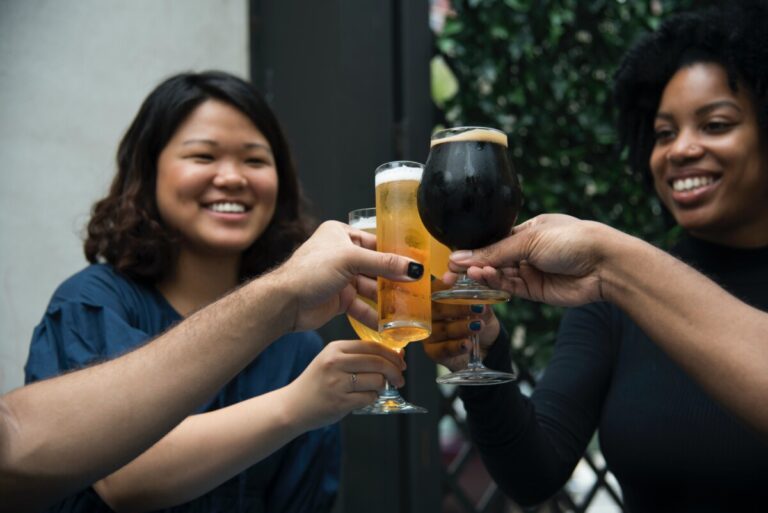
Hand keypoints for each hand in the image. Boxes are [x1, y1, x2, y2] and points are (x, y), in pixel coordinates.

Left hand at [274, 221, 424, 331]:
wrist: (285, 303)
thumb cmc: (309, 271)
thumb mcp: (350, 260)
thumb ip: (384, 263)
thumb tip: (413, 268)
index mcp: (341, 234)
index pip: (376, 242)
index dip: (396, 254)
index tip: (417, 264)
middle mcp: (342, 254)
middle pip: (376, 267)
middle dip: (394, 279)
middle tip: (417, 289)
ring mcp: (341, 278)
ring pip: (371, 288)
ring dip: (386, 299)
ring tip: (407, 308)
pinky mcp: (340, 299)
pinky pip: (362, 306)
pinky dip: (374, 314)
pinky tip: (388, 324)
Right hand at [282, 340, 405, 430]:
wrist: (293, 406)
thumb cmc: (318, 382)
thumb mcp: (333, 360)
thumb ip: (361, 357)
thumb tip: (397, 355)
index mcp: (335, 348)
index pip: (372, 346)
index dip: (392, 354)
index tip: (401, 362)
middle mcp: (335, 362)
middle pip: (378, 362)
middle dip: (395, 371)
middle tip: (400, 379)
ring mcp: (337, 382)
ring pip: (376, 380)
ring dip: (382, 386)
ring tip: (375, 389)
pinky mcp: (339, 401)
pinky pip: (369, 397)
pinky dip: (372, 398)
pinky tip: (364, 398)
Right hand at [421, 280, 499, 371]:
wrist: (485, 346)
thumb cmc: (478, 320)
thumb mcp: (483, 308)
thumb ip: (481, 300)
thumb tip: (481, 294)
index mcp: (438, 299)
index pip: (436, 289)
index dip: (444, 286)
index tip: (455, 281)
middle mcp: (429, 315)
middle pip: (437, 309)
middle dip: (458, 307)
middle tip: (477, 307)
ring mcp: (429, 334)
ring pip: (442, 329)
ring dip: (461, 327)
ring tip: (478, 326)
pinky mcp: (433, 351)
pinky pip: (442, 348)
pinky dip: (456, 346)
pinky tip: (467, 344)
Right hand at [445, 214, 607, 306]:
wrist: (604, 264)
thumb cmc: (572, 239)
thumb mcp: (528, 239)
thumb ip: (493, 251)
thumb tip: (459, 257)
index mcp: (526, 230)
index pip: (491, 240)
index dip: (472, 250)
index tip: (451, 258)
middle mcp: (527, 251)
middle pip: (491, 259)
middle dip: (471, 265)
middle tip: (450, 273)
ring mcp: (530, 271)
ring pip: (498, 275)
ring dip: (483, 274)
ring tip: (470, 272)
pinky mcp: (535, 291)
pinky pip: (509, 288)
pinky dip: (495, 283)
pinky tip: (484, 277)